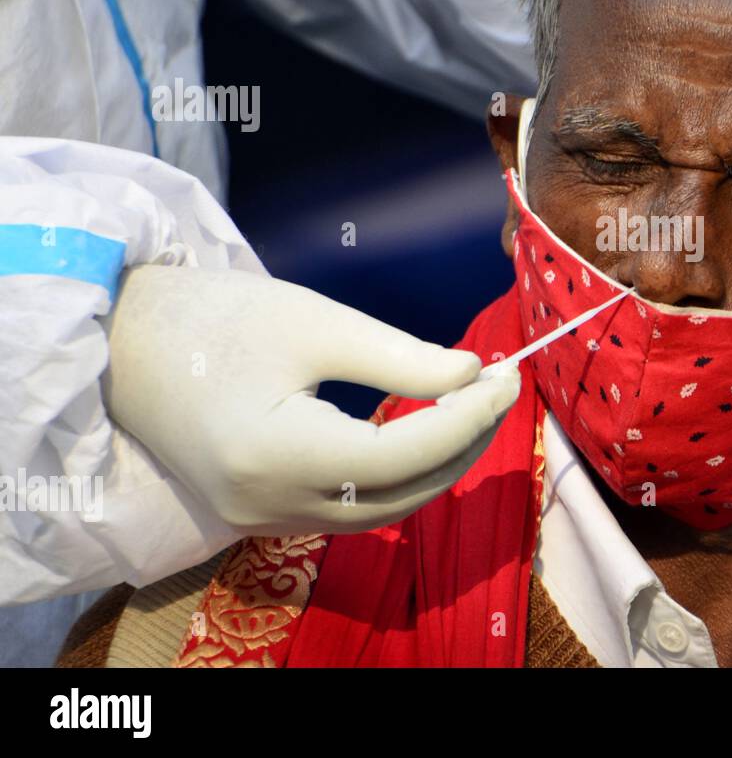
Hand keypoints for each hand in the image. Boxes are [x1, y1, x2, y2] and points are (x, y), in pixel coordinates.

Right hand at [101, 265, 519, 534]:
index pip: (403, 456)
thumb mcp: (314, 321)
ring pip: (377, 511)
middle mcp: (269, 505)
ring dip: (433, 466)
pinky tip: (420, 432)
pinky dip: (394, 476)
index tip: (507, 376)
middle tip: (499, 391)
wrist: (119, 340)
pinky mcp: (257, 513)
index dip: (467, 419)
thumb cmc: (212, 316)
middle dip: (462, 446)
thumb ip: (400, 357)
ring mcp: (260, 519)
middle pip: (399, 497)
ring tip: (470, 410)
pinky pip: (347, 508)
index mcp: (277, 454)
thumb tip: (472, 375)